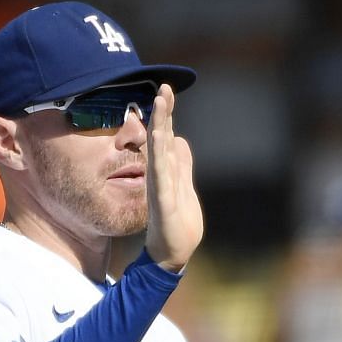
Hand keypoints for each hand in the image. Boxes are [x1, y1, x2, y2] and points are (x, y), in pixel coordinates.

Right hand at [143, 84, 201, 272]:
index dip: (167, 113)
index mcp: (166, 171)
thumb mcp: (184, 187)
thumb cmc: (177, 223)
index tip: (167, 89)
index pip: (166, 136)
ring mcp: (159, 187)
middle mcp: (160, 175)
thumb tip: (179, 139)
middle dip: (163, 112)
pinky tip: (161, 140)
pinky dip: (159, 156)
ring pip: (158, 151)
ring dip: (159, 127)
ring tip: (160, 103)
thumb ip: (182, 164)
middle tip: (164, 87)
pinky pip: (160, 175)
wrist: (171, 254)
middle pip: (160, 138)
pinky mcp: (162, 202)